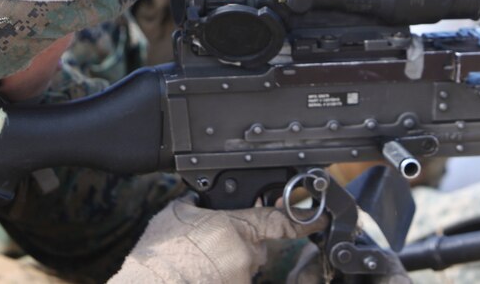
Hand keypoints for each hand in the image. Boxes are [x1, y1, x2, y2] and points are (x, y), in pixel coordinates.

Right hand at [110, 195, 325, 282]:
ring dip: (224, 266)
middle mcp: (245, 256)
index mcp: (237, 228)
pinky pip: (231, 280)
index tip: (317, 217)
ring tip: (197, 265)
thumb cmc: (162, 253)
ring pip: (241, 269)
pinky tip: (199, 275)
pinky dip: (218, 277)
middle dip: (238, 245)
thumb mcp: (178, 213)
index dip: (302, 219)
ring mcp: (240, 280)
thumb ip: (199, 206)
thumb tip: (202, 202)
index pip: (280, 221)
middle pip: (254, 247)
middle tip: (208, 247)